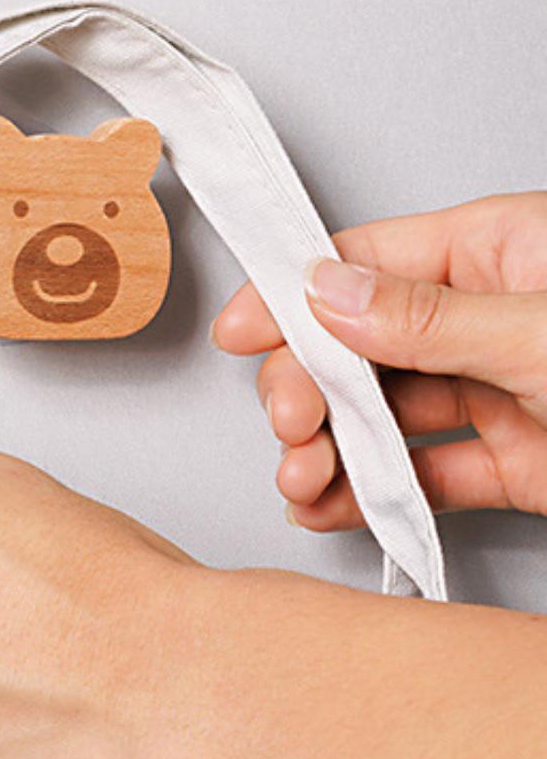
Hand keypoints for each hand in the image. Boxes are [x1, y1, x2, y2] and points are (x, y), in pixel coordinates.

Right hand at [212, 192, 546, 528]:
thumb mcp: (543, 335)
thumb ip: (431, 317)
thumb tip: (326, 292)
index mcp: (503, 252)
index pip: (369, 263)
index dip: (294, 297)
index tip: (241, 332)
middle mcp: (492, 317)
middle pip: (362, 342)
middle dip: (309, 387)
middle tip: (291, 422)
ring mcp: (503, 391)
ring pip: (385, 413)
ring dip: (331, 450)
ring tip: (304, 481)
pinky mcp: (521, 463)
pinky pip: (429, 474)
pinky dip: (376, 494)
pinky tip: (334, 505)